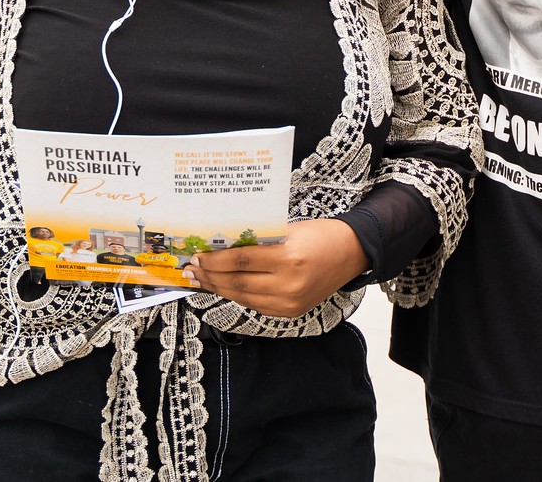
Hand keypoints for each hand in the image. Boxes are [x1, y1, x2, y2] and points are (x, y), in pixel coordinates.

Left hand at [185, 219, 366, 318]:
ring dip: (218, 288)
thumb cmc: (319, 235)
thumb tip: (220, 246)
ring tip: (200, 280)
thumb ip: (258, 240)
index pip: (240, 262)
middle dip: (209, 277)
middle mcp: (288, 285)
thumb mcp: (288, 230)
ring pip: (243, 297)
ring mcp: (289, 303)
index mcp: (288, 258)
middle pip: (237, 283)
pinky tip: (223, 288)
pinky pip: (255, 305)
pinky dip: (237, 296)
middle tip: (190, 270)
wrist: (351, 254)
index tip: (197, 256)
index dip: (214, 260)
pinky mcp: (290, 313)